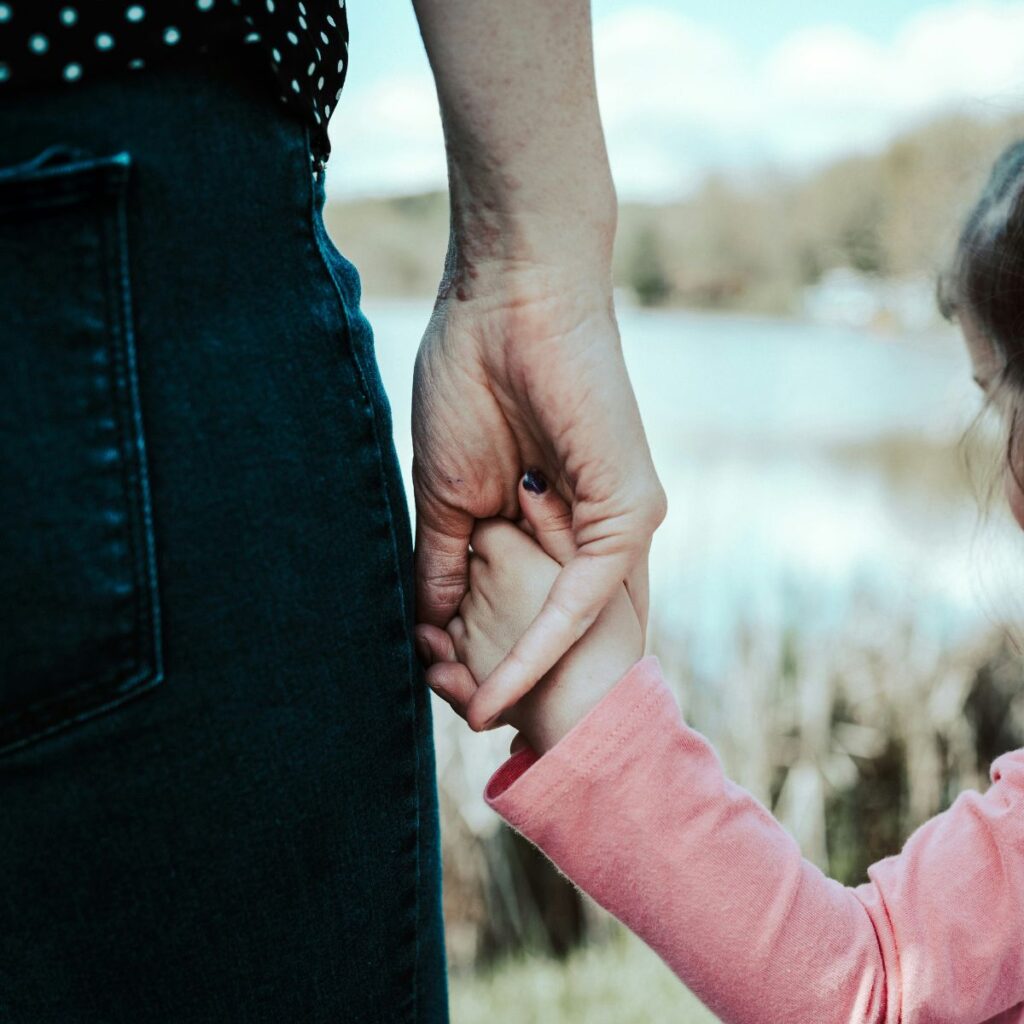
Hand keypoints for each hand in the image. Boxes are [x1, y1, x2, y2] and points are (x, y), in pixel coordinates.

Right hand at [413, 267, 665, 730]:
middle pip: (554, 630)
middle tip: (457, 719)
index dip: (486, 655)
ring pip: (573, 627)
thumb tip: (427, 627)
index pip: (526, 609)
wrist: (503, 300)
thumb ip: (444, 563)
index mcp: (551, 523)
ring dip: (517, 676)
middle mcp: (592, 531)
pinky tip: (493, 689)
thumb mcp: (447, 494)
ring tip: (467, 719)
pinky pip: (583, 596)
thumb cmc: (469, 381)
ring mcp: (619, 524)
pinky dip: (537, 647)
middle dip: (503, 677)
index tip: (440, 690)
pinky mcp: (631, 511)